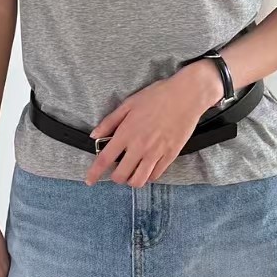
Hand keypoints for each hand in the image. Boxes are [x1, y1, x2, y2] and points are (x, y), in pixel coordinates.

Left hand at [84, 60, 223, 186]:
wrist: (186, 95)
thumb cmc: (158, 96)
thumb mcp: (129, 104)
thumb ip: (110, 121)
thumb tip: (94, 135)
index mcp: (126, 133)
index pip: (104, 159)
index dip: (94, 173)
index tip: (89, 180)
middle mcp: (139, 146)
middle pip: (121, 175)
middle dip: (115, 177)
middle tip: (117, 171)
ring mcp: (156, 153)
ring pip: (139, 180)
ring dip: (132, 180)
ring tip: (132, 173)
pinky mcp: (170, 155)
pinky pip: (155, 175)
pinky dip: (148, 176)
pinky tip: (147, 168)